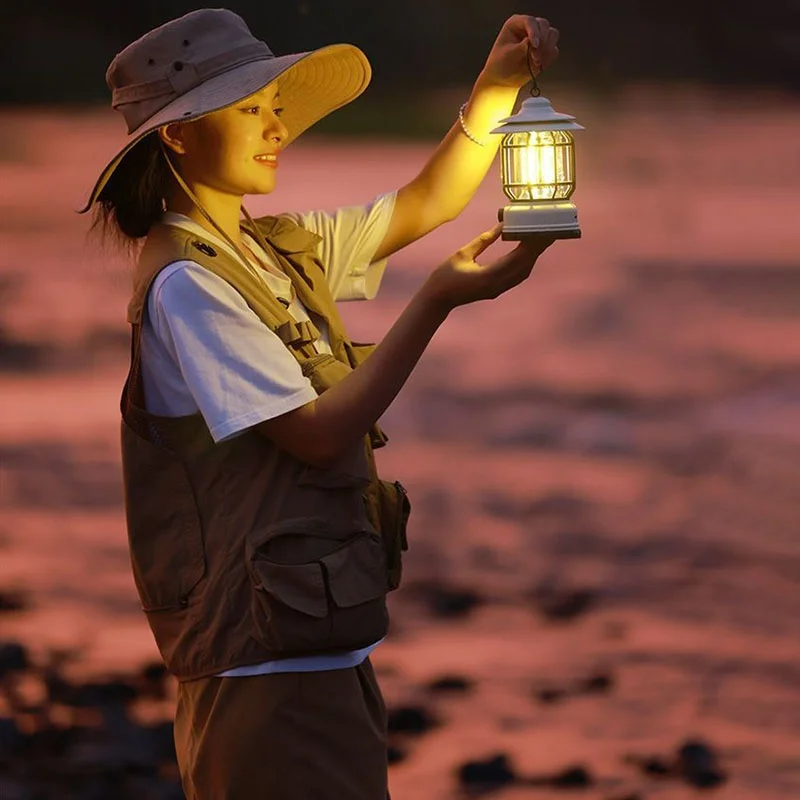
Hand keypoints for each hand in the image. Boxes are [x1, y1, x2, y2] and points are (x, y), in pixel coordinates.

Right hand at [423, 223, 553, 310]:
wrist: (437, 300)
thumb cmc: (445, 276)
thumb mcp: (463, 253)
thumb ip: (484, 240)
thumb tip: (502, 225)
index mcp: (488, 276)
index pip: (517, 258)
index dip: (532, 243)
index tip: (541, 229)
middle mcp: (496, 285)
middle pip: (524, 265)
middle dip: (538, 248)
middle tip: (549, 231)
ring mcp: (497, 290)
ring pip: (523, 272)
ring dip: (533, 256)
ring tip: (542, 240)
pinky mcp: (495, 290)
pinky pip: (516, 277)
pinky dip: (525, 264)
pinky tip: (528, 253)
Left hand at [480, 15, 559, 88]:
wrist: (503, 80)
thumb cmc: (500, 65)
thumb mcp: (507, 55)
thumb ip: (521, 47)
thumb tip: (534, 42)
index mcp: (516, 24)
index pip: (530, 21)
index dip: (534, 32)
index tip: (534, 45)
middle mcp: (529, 27)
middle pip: (544, 25)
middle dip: (542, 41)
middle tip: (535, 57)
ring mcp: (538, 38)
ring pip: (552, 35)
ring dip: (547, 48)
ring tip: (536, 62)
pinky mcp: (544, 50)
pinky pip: (553, 50)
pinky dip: (549, 57)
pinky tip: (540, 65)